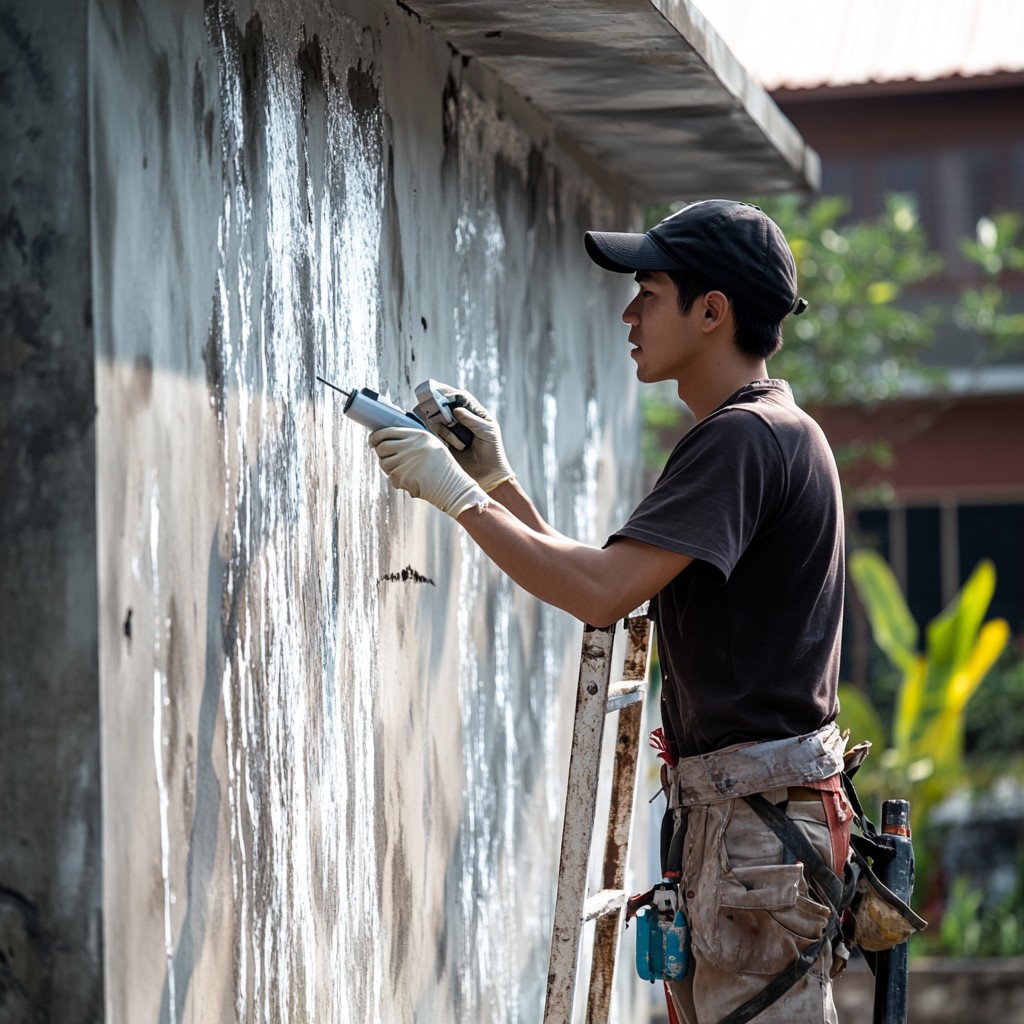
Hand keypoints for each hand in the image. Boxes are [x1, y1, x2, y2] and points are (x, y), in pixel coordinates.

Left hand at [369, 427, 487, 517]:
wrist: (453, 487)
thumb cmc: (443, 467)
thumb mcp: (432, 445)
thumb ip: (413, 441)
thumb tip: (387, 440)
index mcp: (419, 435)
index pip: (387, 431)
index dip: (376, 437)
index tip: (373, 441)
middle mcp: (411, 446)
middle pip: (382, 447)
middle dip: (380, 453)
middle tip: (385, 457)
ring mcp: (406, 462)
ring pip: (384, 463)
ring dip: (389, 468)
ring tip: (402, 470)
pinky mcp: (403, 477)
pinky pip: (391, 478)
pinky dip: (397, 480)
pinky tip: (411, 480)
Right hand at [413, 384, 514, 491]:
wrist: (488, 475)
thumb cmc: (492, 452)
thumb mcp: (487, 432)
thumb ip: (472, 419)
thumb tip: (456, 409)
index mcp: (476, 414)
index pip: (462, 397)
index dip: (451, 393)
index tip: (442, 393)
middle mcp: (463, 420)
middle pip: (447, 406)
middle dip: (444, 411)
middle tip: (447, 420)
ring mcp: (453, 431)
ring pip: (440, 420)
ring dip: (447, 429)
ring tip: (461, 445)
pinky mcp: (446, 443)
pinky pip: (438, 433)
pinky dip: (443, 437)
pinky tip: (454, 446)